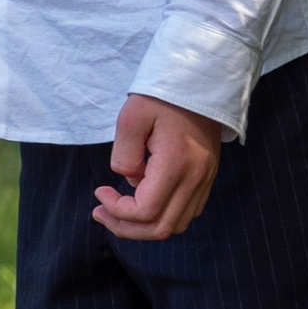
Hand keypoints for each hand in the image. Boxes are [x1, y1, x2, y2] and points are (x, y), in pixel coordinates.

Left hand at [92, 91, 225, 241]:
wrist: (199, 80)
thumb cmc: (161, 96)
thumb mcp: (131, 117)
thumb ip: (124, 155)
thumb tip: (129, 181)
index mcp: (176, 164)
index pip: (146, 211)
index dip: (118, 211)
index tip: (99, 192)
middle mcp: (196, 178)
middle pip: (162, 228)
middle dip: (126, 228)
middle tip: (101, 213)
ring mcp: (206, 180)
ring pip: (177, 225)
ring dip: (146, 226)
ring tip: (119, 212)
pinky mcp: (208, 177)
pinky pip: (188, 212)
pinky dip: (164, 215)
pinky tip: (145, 199)